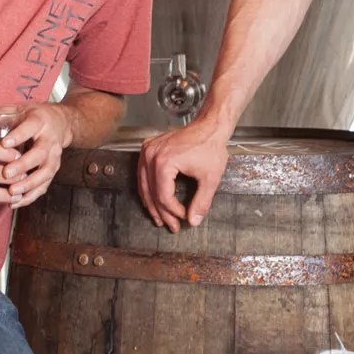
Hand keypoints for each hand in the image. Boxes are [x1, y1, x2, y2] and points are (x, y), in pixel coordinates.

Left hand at [0, 103, 75, 208]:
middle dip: (23, 165)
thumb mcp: (16, 110)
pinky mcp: (53, 170)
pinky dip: (30, 195)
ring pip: (45, 173)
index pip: (30, 127)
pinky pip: (44, 186)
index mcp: (39, 121)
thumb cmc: (31, 116)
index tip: (4, 144)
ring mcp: (54, 157)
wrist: (60, 123)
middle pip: (40, 154)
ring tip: (11, 192)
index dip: (18, 136)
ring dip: (29, 184)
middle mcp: (50, 139)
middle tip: (6, 174)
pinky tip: (15, 202)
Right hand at [137, 114, 230, 230]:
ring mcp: (147, 150)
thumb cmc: (210, 147)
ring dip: (151, 204)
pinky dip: (147, 189)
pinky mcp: (148, 148)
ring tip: (159, 219)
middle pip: (152, 192)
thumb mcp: (210, 178)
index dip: (173, 211)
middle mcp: (151, 155)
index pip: (163, 196)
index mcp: (164, 162)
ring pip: (143, 185)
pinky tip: (152, 200)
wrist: (209, 127)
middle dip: (162, 212)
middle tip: (172, 226)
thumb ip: (202, 202)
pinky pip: (142, 174)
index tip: (184, 216)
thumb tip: (193, 221)